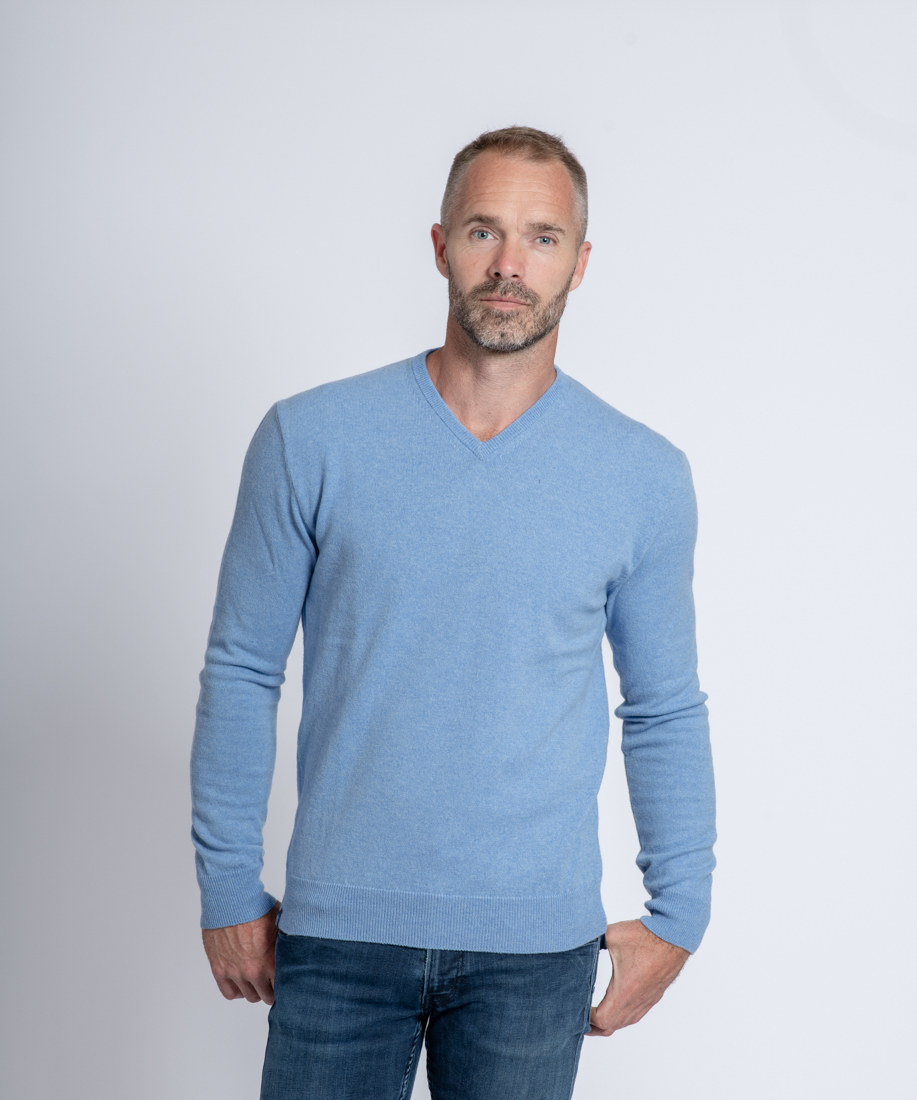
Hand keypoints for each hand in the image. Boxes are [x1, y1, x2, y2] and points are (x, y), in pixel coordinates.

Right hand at [201, 901, 280, 1004]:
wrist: (231, 900)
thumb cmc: (256, 908)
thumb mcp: (281, 922)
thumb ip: (287, 941)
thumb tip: (298, 946)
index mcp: (271, 962)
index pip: (284, 988)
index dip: (287, 984)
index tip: (288, 980)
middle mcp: (253, 971)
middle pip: (267, 996)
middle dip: (272, 989)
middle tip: (273, 981)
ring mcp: (235, 972)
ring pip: (249, 996)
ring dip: (255, 990)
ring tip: (258, 981)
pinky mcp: (219, 969)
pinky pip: (229, 993)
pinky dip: (237, 991)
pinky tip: (242, 984)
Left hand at [587, 919, 688, 1036]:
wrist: (673, 935)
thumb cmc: (645, 936)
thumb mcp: (612, 935)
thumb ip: (592, 940)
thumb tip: (579, 939)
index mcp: (624, 989)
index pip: (603, 1019)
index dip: (588, 1018)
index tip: (579, 1008)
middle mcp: (637, 999)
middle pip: (613, 1027)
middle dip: (595, 1027)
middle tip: (582, 1022)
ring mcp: (647, 999)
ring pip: (626, 1022)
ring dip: (610, 1023)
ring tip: (596, 1020)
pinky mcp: (654, 995)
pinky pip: (637, 1015)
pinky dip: (623, 1018)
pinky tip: (617, 1011)